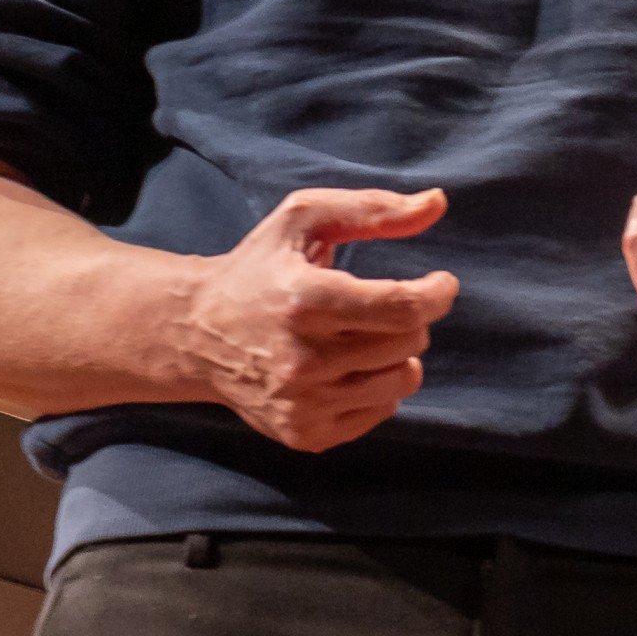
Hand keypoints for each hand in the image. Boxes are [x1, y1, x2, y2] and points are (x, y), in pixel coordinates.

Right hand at [175, 189, 453, 450]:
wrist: (196, 334)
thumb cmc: (259, 268)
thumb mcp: (304, 219)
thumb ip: (374, 209)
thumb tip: (438, 203)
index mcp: (304, 299)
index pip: (402, 308)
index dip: (436, 294)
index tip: (440, 284)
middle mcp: (302, 358)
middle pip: (408, 343)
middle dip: (411, 319)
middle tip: (384, 307)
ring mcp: (302, 402)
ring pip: (403, 380)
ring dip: (399, 354)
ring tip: (367, 336)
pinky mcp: (304, 433)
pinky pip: (382, 411)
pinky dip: (379, 386)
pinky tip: (349, 367)